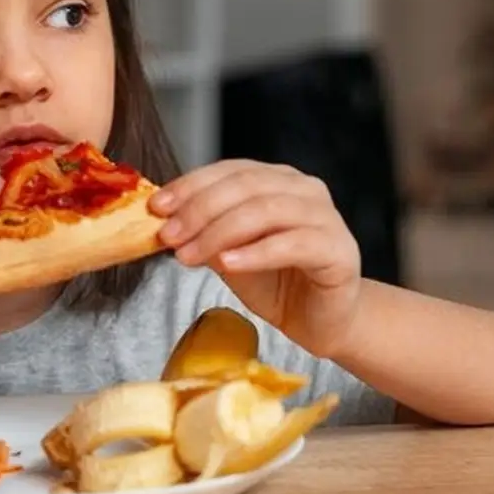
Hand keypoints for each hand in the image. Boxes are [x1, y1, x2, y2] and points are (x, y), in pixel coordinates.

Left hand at [151, 160, 361, 357]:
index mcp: (279, 180)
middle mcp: (305, 190)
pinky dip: (255, 253)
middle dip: (199, 210)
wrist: (321, 322)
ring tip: (188, 255)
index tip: (156, 207)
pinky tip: (227, 264)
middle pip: (245, 187)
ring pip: (266, 211)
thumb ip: (205, 231)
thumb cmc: (278, 283)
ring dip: (219, 232)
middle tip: (168, 236)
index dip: (191, 186)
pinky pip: (292, 244)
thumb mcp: (229, 251)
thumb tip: (163, 220)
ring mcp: (325, 217)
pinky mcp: (337, 250)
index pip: (230, 170)